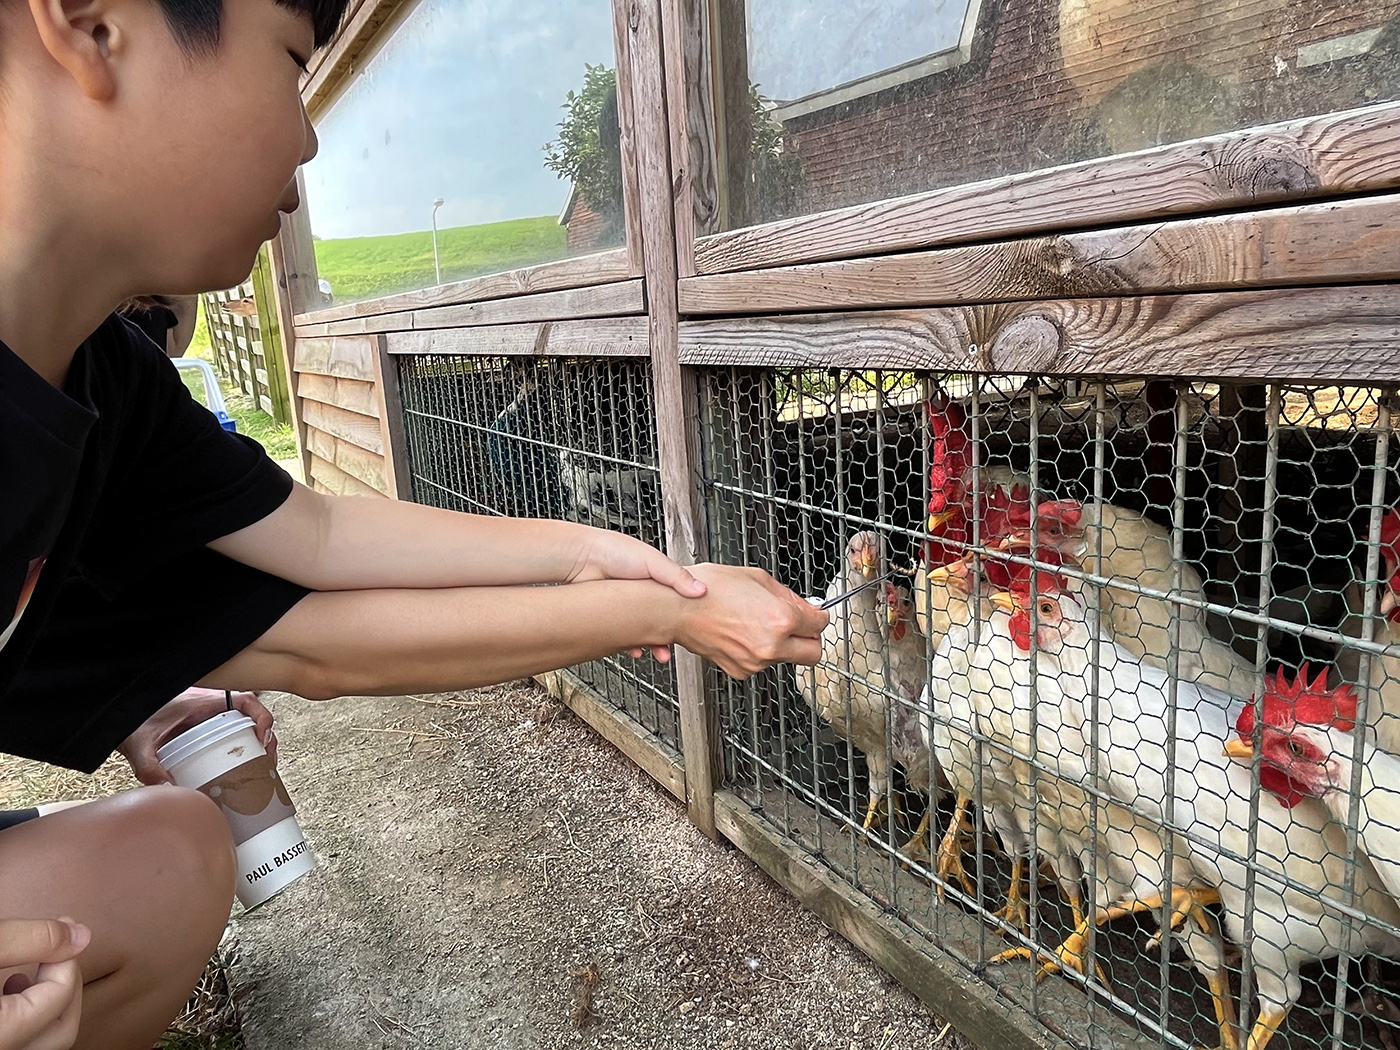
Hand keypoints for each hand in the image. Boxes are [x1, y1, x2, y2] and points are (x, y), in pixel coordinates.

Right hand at [0, 918, 86, 1049]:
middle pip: (59, 1032)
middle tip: (61, 951)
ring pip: (39, 1042)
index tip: (63, 926)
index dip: (67, 957)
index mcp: (0, 1035)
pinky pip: (18, 1042)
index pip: (58, 998)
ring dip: (48, 1006)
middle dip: (68, 987)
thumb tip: (81, 936)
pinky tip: (8, 989)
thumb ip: (31, 939)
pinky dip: (25, 1017)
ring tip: (33, 971)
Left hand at [117, 688, 273, 784]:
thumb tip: (168, 789)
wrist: (122, 723)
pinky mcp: (206, 737)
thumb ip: (149, 767)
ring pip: (245, 730)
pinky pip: (233, 740)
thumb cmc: (133, 725)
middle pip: (251, 718)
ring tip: (262, 770)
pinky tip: (244, 772)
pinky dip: (244, 754)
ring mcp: (210, 724)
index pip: (243, 700)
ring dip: (258, 747)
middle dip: (266, 738)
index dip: (261, 715)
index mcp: (201, 704)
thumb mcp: (140, 745)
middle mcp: (211, 712)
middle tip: (268, 761)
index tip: (263, 737)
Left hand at [569, 528, 706, 660]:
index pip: (676, 599)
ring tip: (660, 651)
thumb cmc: (614, 551)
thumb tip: (701, 590)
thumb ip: (677, 577)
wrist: (581, 559)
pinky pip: (623, 635)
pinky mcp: (610, 615)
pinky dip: (630, 644)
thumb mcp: (654, 561)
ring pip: (643, 629)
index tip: (692, 626)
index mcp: (656, 578)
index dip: (684, 613)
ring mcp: (625, 605)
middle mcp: (642, 592)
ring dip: (652, 642)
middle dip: (669, 634)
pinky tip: (636, 649)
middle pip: (661, 618)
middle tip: (675, 645)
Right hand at [672, 564, 827, 678]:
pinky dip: (760, 651)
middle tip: (800, 626)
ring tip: (759, 623)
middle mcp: (771, 645)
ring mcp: (755, 662)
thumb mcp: (757, 578)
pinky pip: (762, 663)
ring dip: (783, 644)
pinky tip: (745, 633)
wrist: (677, 609)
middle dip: (810, 638)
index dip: (819, 615)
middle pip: (813, 653)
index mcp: (780, 620)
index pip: (819, 625)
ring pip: (786, 658)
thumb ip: (787, 596)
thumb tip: (804, 606)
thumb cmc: (709, 589)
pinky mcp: (741, 670)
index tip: (815, 613)